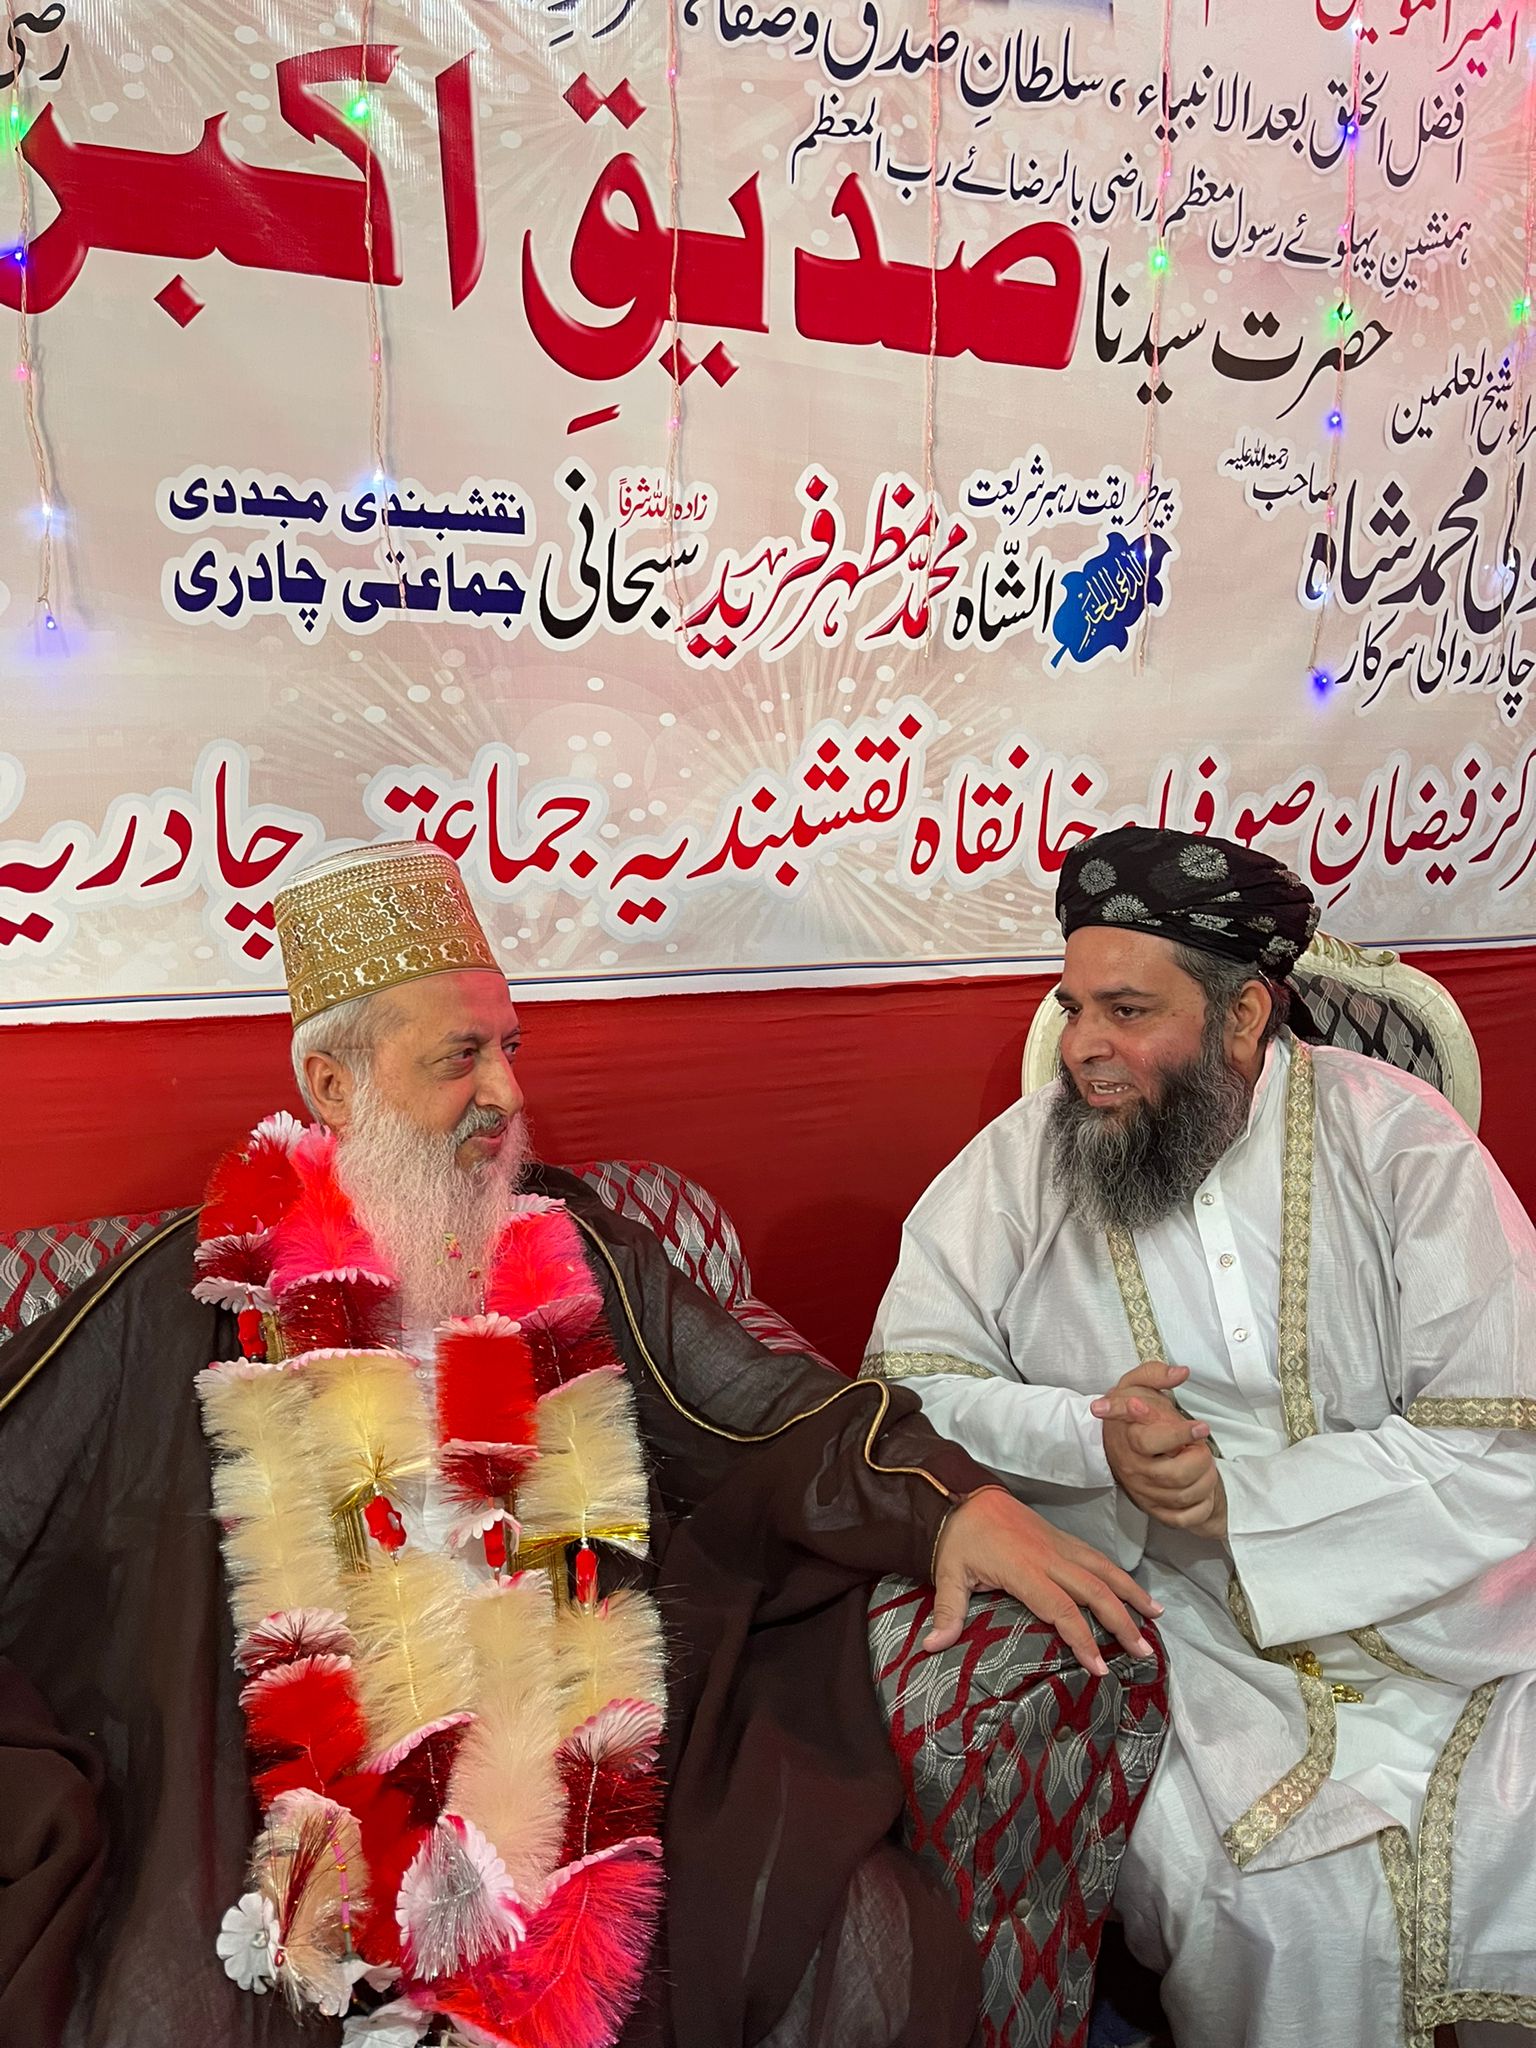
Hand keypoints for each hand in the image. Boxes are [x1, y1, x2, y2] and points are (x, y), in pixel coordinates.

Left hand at [925, 1485, 1161, 1676]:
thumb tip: (931, 1646)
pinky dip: (1119, 1574)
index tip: (1100, 1668)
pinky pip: (1096, 1556)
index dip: (1082, 1640)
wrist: (960, 1493)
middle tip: (1142, 1651)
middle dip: (1121, 1622)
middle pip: (1094, 1590)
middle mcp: (1049, 1555)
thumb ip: (947, 1611)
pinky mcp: (1061, 1536)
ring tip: (1157, 1617)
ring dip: (1131, 1592)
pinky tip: (1133, 1589)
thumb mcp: (947, 1574)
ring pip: (1104, 1568)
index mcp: (1024, 1568)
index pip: (1061, 1609)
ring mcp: (1059, 1543)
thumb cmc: (956, 1539)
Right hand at [1091, 1361, 1226, 1537]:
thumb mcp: (1137, 1384)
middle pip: (1173, 1475)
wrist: (1118, 1442)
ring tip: (1204, 1464)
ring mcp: (1144, 1492)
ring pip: (1183, 1497)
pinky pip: (1184, 1518)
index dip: (1179, 1435)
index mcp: (1128, 1438)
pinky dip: (1201, 1506)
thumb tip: (1180, 1372)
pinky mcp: (1155, 1509)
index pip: (1150, 1442)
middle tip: (1201, 1447)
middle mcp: (1133, 1469)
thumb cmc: (1133, 1414)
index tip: (1200, 1427)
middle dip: (1199, 1460)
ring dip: (1205, 1480)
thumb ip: (1156, 1374)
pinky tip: (1202, 1488)